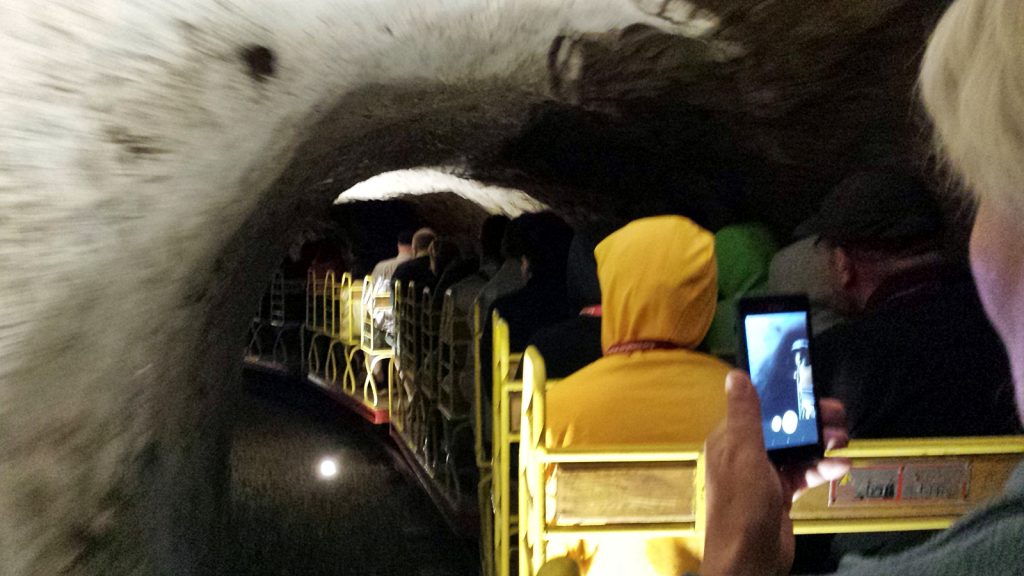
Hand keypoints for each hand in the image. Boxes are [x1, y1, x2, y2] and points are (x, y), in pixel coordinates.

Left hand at [701, 370, 849, 575]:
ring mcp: (763, 477)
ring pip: (795, 451)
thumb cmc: (743, 505)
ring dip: (820, 444)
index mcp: (729, 441)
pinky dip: (821, 469)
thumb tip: (735, 375)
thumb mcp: (744, 455)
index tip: (808, 387)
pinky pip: (803, 475)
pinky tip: (841, 466)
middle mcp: (744, 455)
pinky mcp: (780, 496)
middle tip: (837, 413)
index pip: (756, 408)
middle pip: (781, 428)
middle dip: (809, 420)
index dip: (782, 397)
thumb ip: (745, 416)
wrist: (750, 561)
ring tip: (844, 440)